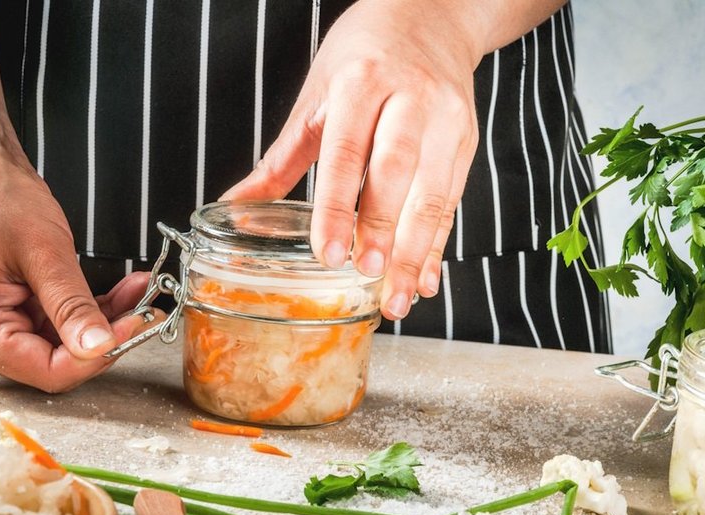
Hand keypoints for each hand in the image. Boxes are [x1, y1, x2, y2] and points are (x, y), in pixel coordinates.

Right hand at [0, 146, 161, 392]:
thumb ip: (72, 305)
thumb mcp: (43, 252)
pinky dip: (95, 309)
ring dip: (108, 321)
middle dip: (107, 337)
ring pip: (68, 343)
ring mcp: (1, 326)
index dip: (96, 356)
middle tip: (147, 311)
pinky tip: (126, 289)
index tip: (135, 326)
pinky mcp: (18, 312)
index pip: (48, 371)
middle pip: (59, 363)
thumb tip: (99, 347)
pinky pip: (64, 323)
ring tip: (141, 292)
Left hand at [221, 0, 483, 319]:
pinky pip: (452, 200)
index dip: (337, 208)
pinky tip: (426, 277)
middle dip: (383, 231)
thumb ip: (282, 157)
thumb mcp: (316, 95)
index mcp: (361, 83)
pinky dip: (438, 244)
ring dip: (416, 252)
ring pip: (432, 194)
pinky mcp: (466, 139)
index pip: (346, 154)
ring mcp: (445, 118)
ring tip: (399, 297)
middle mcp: (409, 99)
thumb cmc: (365, 54)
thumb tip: (237, 206)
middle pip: (396, 174)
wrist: (432, 16)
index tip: (328, 253)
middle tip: (367, 276)